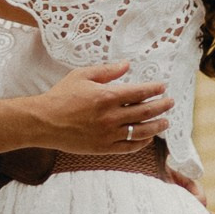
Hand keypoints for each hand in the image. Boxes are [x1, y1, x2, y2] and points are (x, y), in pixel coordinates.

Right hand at [30, 62, 172, 149]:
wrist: (44, 122)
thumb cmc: (61, 96)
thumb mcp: (82, 75)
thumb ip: (107, 70)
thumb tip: (127, 65)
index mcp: (107, 96)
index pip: (139, 92)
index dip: (154, 90)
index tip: (162, 87)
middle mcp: (111, 116)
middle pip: (145, 111)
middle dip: (161, 106)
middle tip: (170, 102)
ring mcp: (108, 134)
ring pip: (141, 131)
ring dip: (157, 126)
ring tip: (165, 122)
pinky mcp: (103, 148)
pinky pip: (129, 147)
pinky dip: (141, 142)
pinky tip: (148, 137)